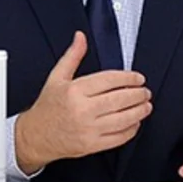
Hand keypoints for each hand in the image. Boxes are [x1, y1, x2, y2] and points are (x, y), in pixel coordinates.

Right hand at [14, 31, 152, 173]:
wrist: (36, 136)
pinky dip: (131, 130)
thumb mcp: (56, 77)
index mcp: (74, 91)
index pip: (109, 80)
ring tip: (146, 105)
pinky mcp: (92, 145)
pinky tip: (134, 122)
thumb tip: (80, 37)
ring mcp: (88, 129)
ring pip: (123, 119)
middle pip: (119, 99)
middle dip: (138, 94)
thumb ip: (72, 56)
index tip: (138, 78)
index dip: (128, 77)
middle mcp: (82, 110)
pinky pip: (118, 138)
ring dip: (139, 111)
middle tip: (145, 91)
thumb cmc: (47, 107)